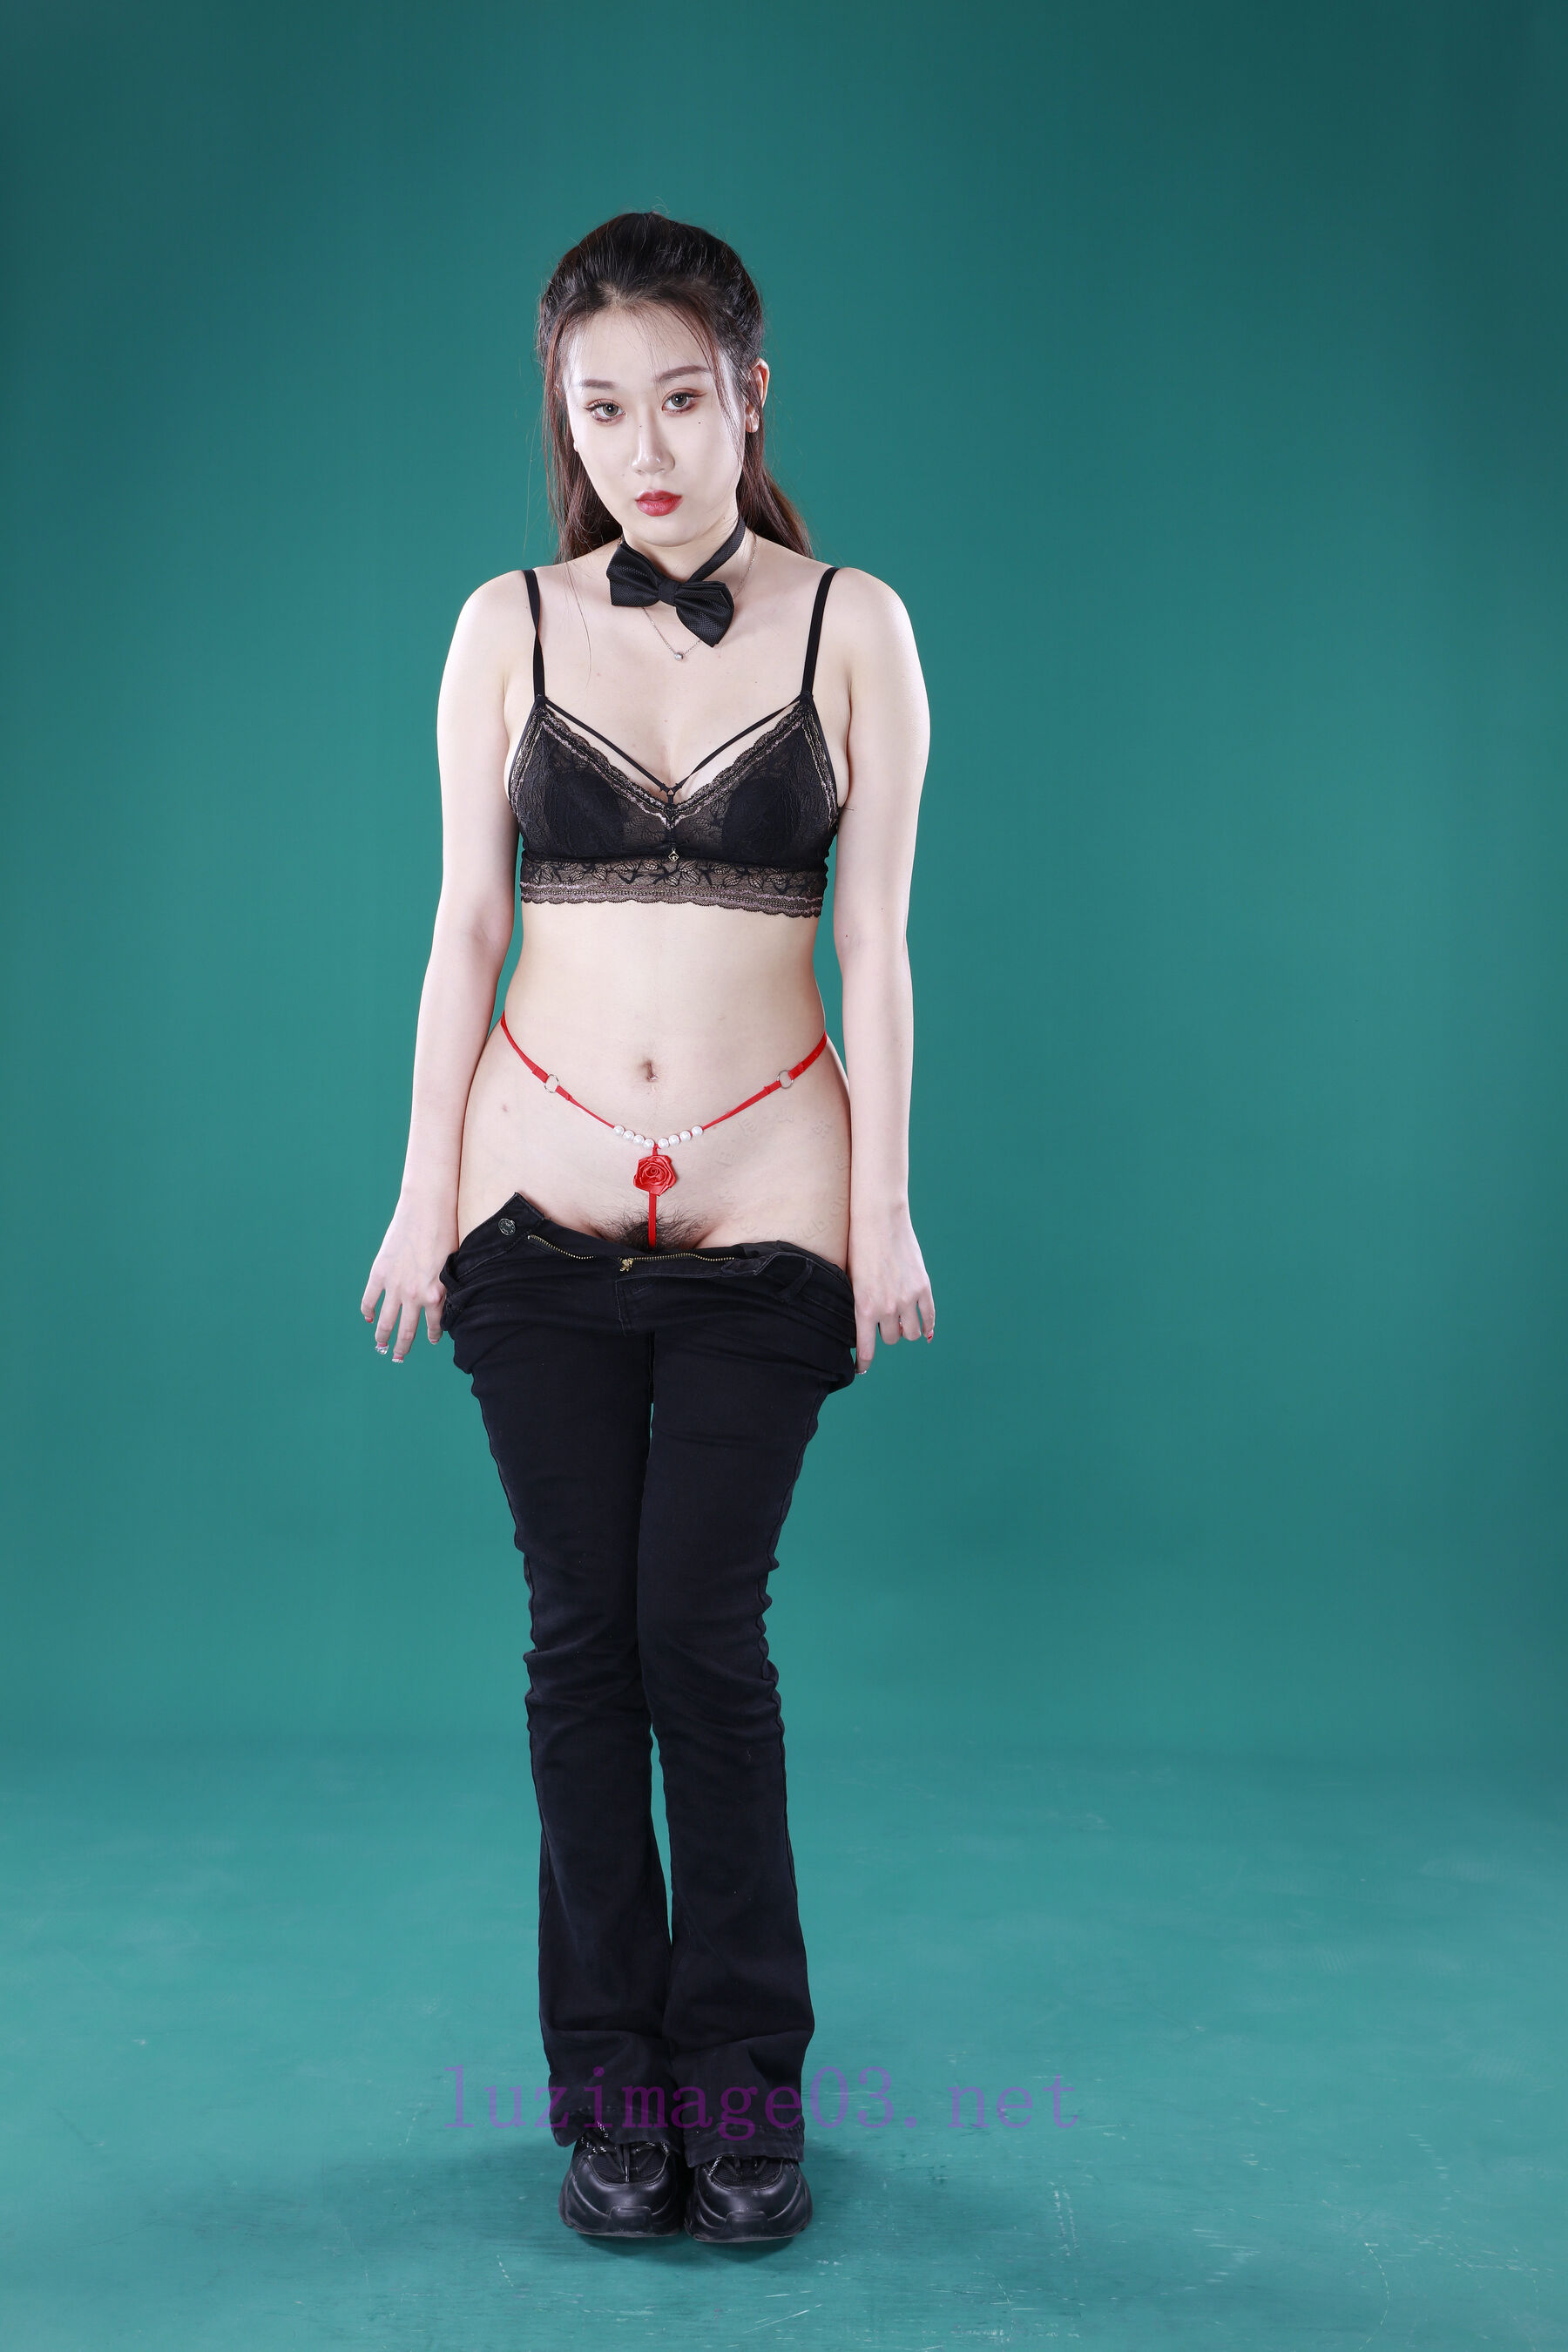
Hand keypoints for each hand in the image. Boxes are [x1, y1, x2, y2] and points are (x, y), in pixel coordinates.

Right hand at [361, 1196, 455, 1361]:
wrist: (427, 1208)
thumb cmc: (449, 1231)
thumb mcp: (455, 1264)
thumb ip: (448, 1285)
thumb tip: (445, 1298)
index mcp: (437, 1295)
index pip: (435, 1326)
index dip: (433, 1335)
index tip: (431, 1340)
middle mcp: (415, 1295)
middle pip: (406, 1330)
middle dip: (402, 1347)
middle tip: (398, 1358)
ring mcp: (395, 1285)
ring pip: (386, 1320)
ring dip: (382, 1336)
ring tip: (380, 1347)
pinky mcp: (380, 1272)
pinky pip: (370, 1298)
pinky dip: (368, 1310)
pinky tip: (369, 1317)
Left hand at [848, 1207, 933, 1374]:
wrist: (879, 1220)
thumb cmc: (858, 1247)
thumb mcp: (851, 1280)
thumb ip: (859, 1303)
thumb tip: (865, 1325)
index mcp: (865, 1308)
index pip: (866, 1349)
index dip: (864, 1363)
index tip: (862, 1369)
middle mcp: (888, 1308)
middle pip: (890, 1339)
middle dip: (885, 1334)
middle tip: (881, 1325)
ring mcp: (908, 1299)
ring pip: (912, 1333)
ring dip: (905, 1330)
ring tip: (900, 1322)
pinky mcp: (923, 1287)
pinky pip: (929, 1318)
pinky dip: (928, 1327)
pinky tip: (926, 1331)